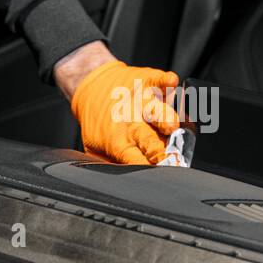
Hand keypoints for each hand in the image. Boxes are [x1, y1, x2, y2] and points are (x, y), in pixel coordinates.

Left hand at [55, 42, 179, 164]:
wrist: (91, 86)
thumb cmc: (98, 121)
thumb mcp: (95, 148)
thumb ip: (108, 165)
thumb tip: (119, 183)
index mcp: (120, 142)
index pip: (136, 160)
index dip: (147, 168)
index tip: (157, 175)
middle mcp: (131, 122)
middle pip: (149, 139)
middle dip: (158, 150)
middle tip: (168, 158)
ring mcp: (140, 100)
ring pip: (156, 110)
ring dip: (164, 118)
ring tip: (171, 124)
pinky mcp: (146, 81)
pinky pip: (158, 79)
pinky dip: (165, 80)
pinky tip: (170, 82)